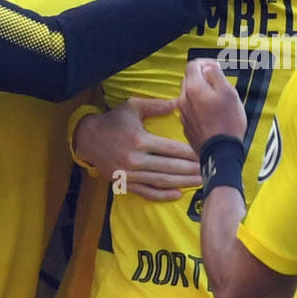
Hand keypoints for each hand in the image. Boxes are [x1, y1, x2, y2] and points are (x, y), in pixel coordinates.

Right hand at [74, 97, 199, 201]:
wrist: (87, 138)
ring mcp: (129, 174)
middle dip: (191, 170)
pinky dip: (162, 195)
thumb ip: (156, 105)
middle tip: (209, 170)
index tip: (205, 154)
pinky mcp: (124, 183)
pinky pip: (146, 192)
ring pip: (161, 181)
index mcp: (140, 140)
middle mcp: (135, 159)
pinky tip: (177, 194)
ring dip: (182, 183)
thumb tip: (178, 102)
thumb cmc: (113, 120)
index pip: (172, 149)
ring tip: (200, 181)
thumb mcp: (133, 107)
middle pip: (170, 167)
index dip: (190, 153)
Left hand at [179, 59, 245, 150]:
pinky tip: (212, 114)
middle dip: (203, 77)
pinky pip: (191, 110)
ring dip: (201, 93)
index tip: (216, 68)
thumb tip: (208, 67)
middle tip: (219, 83)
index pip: (192, 64)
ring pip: (189, 95)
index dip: (205, 62)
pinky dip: (199, 107)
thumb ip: (216, 75)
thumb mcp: (229, 92)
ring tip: (217, 100)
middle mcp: (184, 99)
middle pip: (189, 79)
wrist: (221, 151)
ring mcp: (183, 113)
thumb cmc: (228, 122)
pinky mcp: (187, 125)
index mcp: (194, 88)